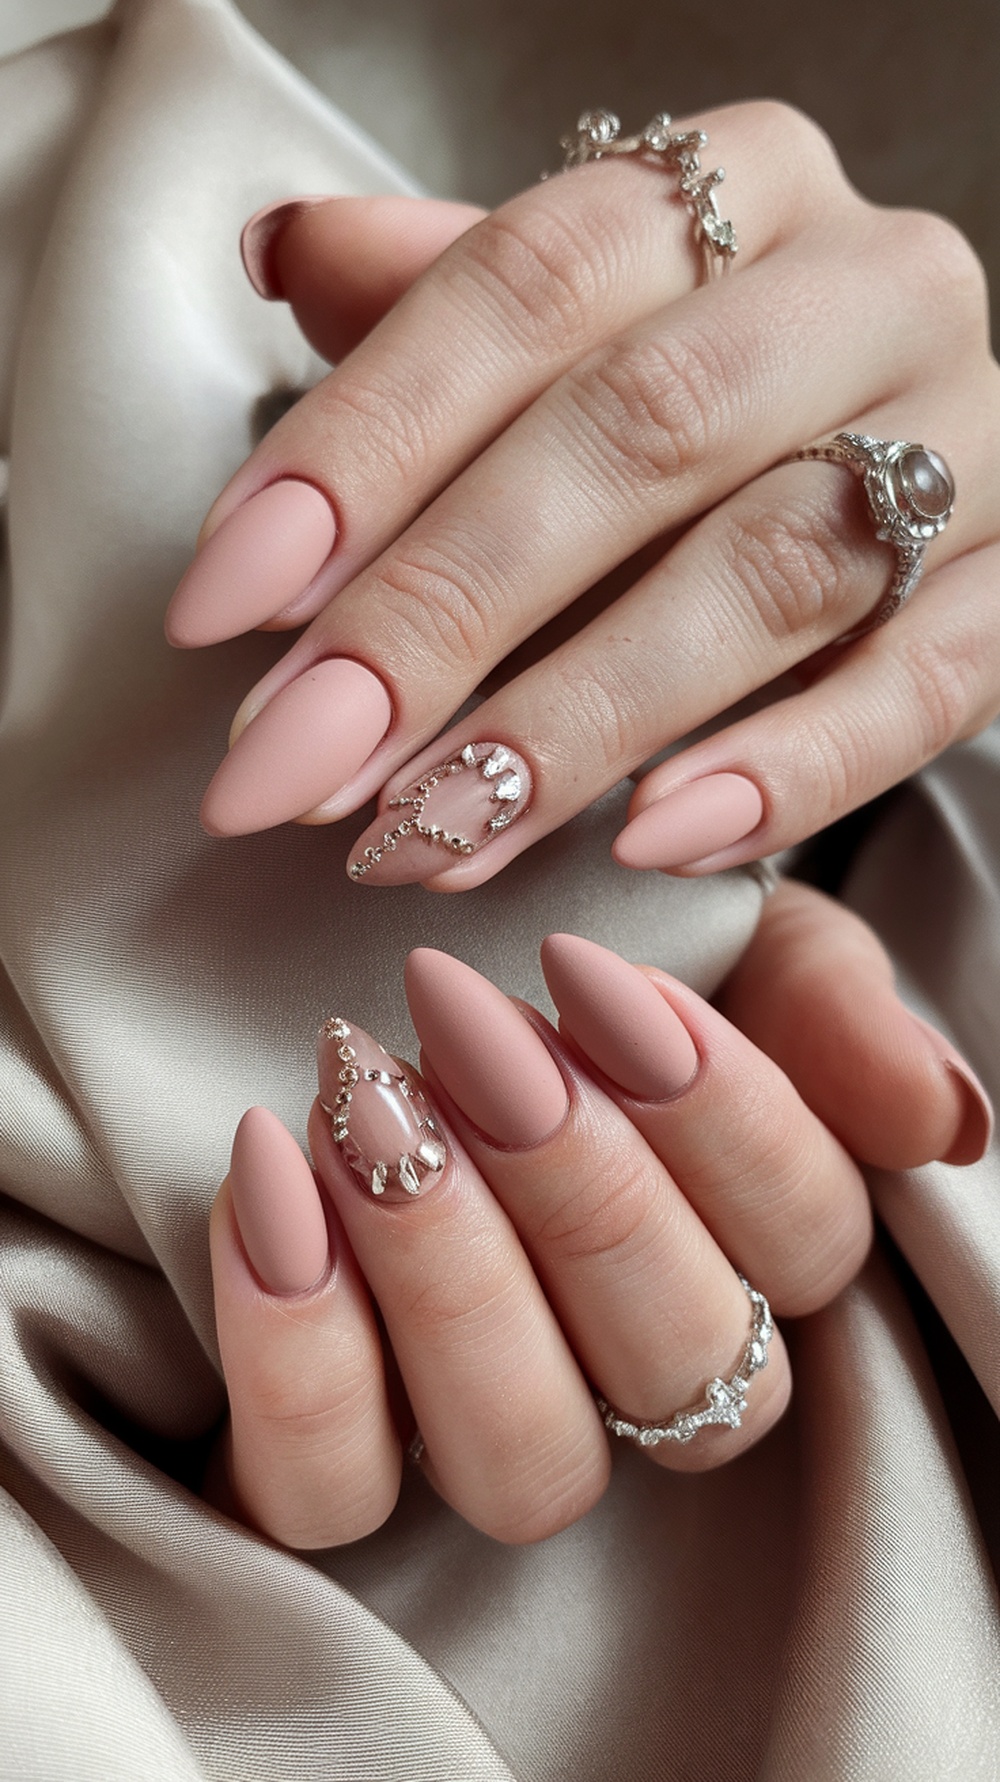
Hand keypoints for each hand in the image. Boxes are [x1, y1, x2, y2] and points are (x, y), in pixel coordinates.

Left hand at [168, 103, 999, 886]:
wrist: (910, 452)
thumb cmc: (700, 401)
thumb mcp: (574, 331)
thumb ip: (442, 297)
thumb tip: (285, 249)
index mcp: (738, 187)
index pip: (528, 282)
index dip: (366, 442)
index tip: (229, 598)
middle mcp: (867, 285)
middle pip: (640, 433)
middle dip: (442, 612)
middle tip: (297, 758)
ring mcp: (973, 438)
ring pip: (769, 574)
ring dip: (574, 721)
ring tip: (426, 832)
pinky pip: (921, 687)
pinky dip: (785, 771)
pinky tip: (646, 840)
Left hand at [206, 883, 991, 1547]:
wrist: (368, 984)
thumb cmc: (564, 974)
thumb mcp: (717, 942)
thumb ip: (830, 1010)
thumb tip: (947, 1125)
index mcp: (754, 1251)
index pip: (807, 1245)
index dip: (724, 1117)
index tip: (600, 977)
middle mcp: (640, 1375)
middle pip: (672, 1357)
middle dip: (579, 1187)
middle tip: (474, 1028)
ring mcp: (489, 1433)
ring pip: (524, 1458)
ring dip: (450, 1276)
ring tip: (371, 1103)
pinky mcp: (330, 1466)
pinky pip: (325, 1493)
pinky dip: (299, 1352)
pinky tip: (272, 1179)